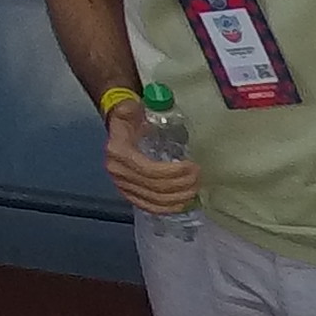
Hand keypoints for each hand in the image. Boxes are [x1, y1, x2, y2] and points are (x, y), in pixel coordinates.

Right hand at [102, 97, 200, 217]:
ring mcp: (121, 185)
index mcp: (118, 152)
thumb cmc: (129, 118)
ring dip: (177, 197)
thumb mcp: (129, 108)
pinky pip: (148, 206)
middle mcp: (117, 171)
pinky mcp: (128, 193)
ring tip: (194, 189)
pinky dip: (166, 208)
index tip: (192, 166)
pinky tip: (181, 204)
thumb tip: (137, 109)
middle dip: (180, 184)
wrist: (118, 127)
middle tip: (198, 177)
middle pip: (154, 187)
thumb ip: (132, 108)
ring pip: (153, 200)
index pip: (148, 170)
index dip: (172, 172)